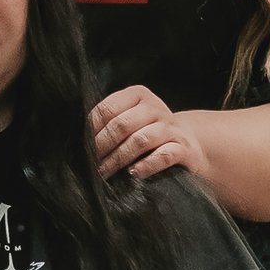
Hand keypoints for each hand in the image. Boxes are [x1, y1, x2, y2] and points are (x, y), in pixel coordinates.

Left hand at [91, 85, 214, 184]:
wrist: (189, 142)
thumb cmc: (149, 132)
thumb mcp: (131, 119)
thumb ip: (110, 122)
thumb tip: (79, 140)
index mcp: (138, 95)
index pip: (107, 109)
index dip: (91, 130)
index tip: (81, 148)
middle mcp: (155, 107)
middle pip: (122, 125)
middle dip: (102, 147)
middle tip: (90, 164)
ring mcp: (171, 127)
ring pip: (140, 140)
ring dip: (118, 159)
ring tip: (105, 173)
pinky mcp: (184, 148)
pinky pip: (164, 155)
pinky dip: (147, 165)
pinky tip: (133, 174)